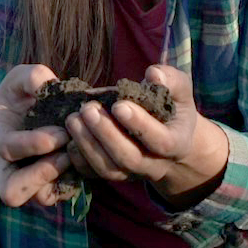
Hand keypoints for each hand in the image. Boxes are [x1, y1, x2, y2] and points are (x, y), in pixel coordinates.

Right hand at [0, 63, 74, 207]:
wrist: (21, 114)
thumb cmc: (20, 95)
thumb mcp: (21, 79)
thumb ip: (33, 78)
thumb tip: (52, 86)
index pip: (8, 149)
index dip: (33, 144)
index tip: (59, 133)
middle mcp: (9, 166)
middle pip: (13, 192)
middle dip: (41, 175)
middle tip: (65, 154)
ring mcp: (30, 180)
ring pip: (40, 198)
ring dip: (62, 179)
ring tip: (78, 156)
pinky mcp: (53, 184)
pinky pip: (64, 193)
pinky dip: (78, 179)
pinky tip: (88, 157)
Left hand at [62, 64, 229, 206]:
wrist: (168, 135)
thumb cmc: (172, 107)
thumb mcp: (180, 92)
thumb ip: (172, 80)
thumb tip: (154, 74)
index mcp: (176, 144)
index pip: (161, 142)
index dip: (140, 125)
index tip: (118, 105)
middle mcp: (154, 164)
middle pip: (130, 159)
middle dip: (106, 134)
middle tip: (88, 109)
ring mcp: (131, 173)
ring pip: (109, 169)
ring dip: (87, 145)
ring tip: (72, 119)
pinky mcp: (112, 173)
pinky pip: (93, 174)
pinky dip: (77, 158)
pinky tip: (67, 137)